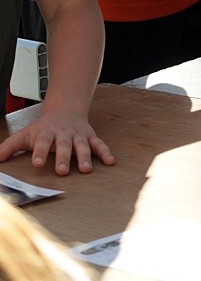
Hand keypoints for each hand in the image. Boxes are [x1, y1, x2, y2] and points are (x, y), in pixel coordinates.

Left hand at [0, 108, 115, 175]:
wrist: (65, 109)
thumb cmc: (44, 126)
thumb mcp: (25, 134)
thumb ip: (9, 147)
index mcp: (46, 133)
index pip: (42, 143)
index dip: (40, 152)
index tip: (37, 163)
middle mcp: (63, 134)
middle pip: (64, 146)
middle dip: (63, 158)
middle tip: (62, 171)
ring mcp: (78, 136)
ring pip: (82, 146)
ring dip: (84, 158)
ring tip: (86, 169)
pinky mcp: (90, 137)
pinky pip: (99, 145)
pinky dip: (105, 152)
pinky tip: (111, 161)